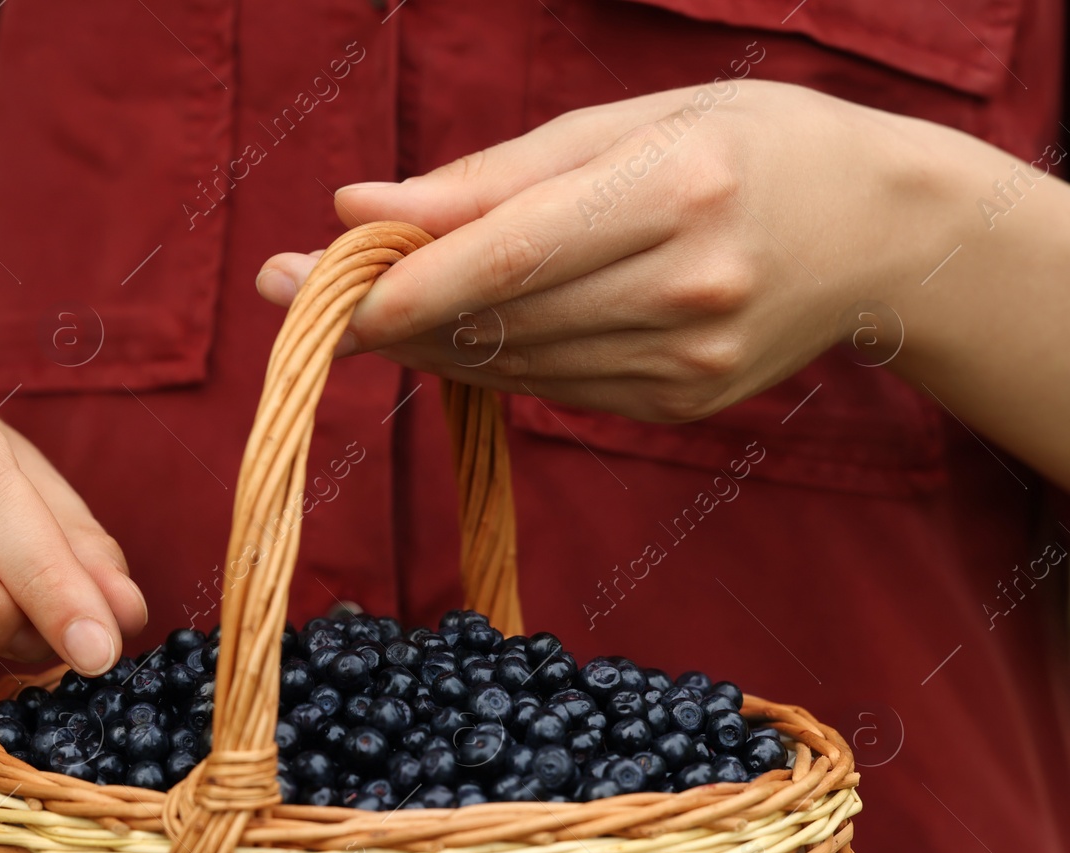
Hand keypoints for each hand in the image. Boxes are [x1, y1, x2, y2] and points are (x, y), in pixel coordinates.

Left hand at [257, 80, 958, 421]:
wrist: (882, 235)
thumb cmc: (751, 146)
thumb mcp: (635, 122)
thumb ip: (495, 174)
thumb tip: (363, 206)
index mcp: (678, 188)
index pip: (511, 252)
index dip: (404, 281)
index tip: (310, 288)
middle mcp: (686, 287)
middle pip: (496, 318)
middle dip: (384, 312)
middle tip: (295, 292)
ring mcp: (687, 361)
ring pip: (510, 364)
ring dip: (425, 339)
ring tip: (369, 304)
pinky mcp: (678, 406)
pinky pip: (548, 387)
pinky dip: (489, 359)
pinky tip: (462, 328)